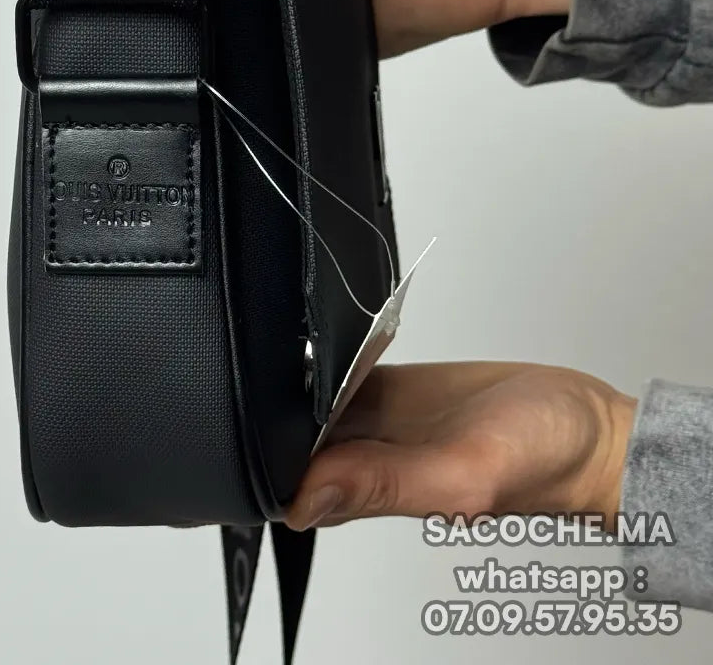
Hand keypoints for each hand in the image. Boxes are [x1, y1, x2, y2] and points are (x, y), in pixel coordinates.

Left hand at [283, 361, 635, 530]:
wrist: (587, 424)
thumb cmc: (544, 463)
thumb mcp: (463, 474)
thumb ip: (385, 486)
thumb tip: (305, 500)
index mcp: (374, 489)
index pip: (289, 482)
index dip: (263, 452)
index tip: (256, 415)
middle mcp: (370, 457)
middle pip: (293, 437)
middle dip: (274, 408)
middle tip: (276, 368)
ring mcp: (380, 421)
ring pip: (314, 401)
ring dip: (302, 379)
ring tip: (304, 347)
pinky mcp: (396, 389)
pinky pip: (347, 372)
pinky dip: (336, 358)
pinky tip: (335, 341)